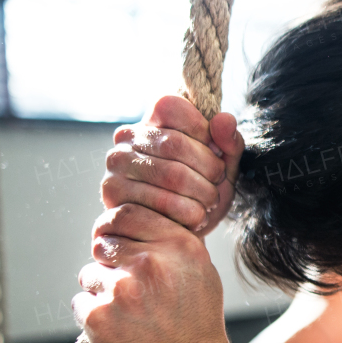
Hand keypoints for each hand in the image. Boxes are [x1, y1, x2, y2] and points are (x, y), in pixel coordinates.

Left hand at [73, 203, 236, 342]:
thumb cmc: (196, 320)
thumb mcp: (200, 270)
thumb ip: (169, 240)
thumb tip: (131, 217)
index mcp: (177, 245)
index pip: (124, 214)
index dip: (115, 228)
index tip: (116, 244)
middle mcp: (150, 263)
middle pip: (103, 244)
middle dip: (110, 264)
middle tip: (129, 291)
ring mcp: (121, 291)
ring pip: (89, 274)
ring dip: (100, 292)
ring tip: (128, 315)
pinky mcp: (98, 319)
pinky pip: (81, 303)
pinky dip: (93, 317)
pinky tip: (119, 331)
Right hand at [102, 95, 244, 236]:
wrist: (182, 234)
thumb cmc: (201, 193)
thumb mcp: (223, 166)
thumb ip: (229, 142)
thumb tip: (224, 119)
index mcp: (151, 120)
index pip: (174, 108)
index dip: (203, 133)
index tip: (216, 155)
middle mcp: (126, 138)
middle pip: (175, 144)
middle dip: (208, 169)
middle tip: (217, 186)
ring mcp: (116, 165)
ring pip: (171, 175)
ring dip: (202, 195)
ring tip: (209, 204)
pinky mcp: (112, 194)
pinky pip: (160, 203)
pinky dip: (189, 214)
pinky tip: (194, 219)